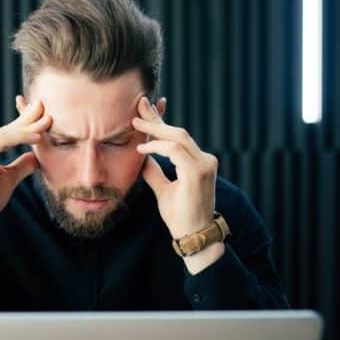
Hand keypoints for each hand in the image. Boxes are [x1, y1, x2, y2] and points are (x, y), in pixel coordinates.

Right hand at [0, 97, 51, 238]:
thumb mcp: (8, 178)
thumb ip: (20, 165)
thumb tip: (36, 155)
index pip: (2, 134)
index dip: (22, 125)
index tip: (41, 116)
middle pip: (3, 131)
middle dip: (27, 120)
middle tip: (45, 107)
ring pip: (4, 134)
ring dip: (28, 127)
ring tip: (47, 120)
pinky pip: (2, 141)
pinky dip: (21, 137)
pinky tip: (38, 137)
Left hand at [131, 96, 218, 239]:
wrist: (194, 236)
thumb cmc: (181, 216)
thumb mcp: (163, 190)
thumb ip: (155, 172)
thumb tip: (142, 158)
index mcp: (197, 162)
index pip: (177, 136)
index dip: (161, 120)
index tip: (146, 107)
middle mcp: (204, 159)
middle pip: (177, 132)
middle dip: (156, 117)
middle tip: (138, 103)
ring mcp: (204, 164)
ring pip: (177, 137)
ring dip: (155, 128)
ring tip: (135, 122)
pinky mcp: (199, 171)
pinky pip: (175, 150)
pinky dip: (158, 147)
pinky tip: (142, 149)